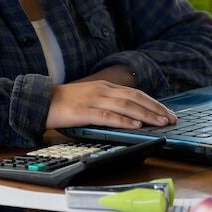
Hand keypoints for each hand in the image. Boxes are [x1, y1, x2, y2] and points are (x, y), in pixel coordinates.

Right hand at [45, 80, 177, 129]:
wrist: (40, 101)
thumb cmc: (66, 103)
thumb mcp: (91, 98)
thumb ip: (108, 103)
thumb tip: (129, 115)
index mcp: (106, 86)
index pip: (136, 93)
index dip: (153, 102)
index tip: (167, 112)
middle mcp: (103, 90)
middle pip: (136, 98)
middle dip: (155, 108)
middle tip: (171, 119)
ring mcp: (94, 99)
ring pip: (126, 106)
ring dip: (145, 115)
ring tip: (160, 122)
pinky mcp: (85, 111)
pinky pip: (108, 116)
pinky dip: (124, 120)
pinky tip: (135, 125)